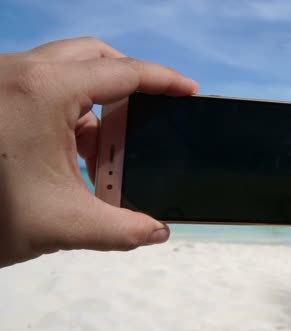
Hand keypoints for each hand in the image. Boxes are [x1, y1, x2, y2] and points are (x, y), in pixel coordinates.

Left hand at [0, 37, 197, 266]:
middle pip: (94, 56)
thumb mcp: (62, 224)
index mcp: (43, 91)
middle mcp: (20, 72)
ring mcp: (3, 81)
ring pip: (68, 70)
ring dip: (98, 103)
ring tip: (108, 150)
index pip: (121, 72)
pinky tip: (75, 154)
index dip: (162, 79)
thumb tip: (158, 231)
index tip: (189, 89)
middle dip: (129, 82)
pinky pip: (46, 88)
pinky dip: (71, 114)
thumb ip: (122, 229)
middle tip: (150, 113)